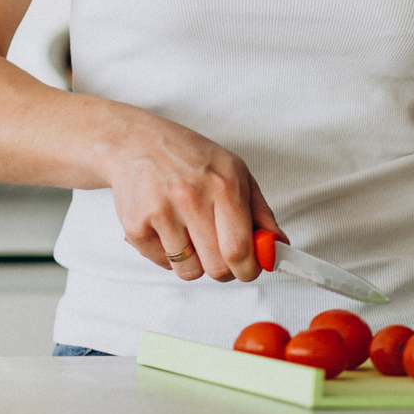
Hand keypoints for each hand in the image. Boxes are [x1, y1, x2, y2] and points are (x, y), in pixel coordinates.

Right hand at [97, 111, 282, 283]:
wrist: (134, 142)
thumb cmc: (190, 156)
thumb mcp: (235, 171)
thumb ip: (260, 212)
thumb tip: (279, 246)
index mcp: (223, 185)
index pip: (240, 249)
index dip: (249, 269)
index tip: (250, 268)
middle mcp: (190, 198)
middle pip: (216, 268)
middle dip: (225, 269)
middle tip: (221, 253)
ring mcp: (160, 213)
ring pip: (189, 271)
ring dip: (195, 262)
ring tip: (192, 234)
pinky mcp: (135, 226)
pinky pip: (162, 264)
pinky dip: (169, 254)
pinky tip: (168, 228)